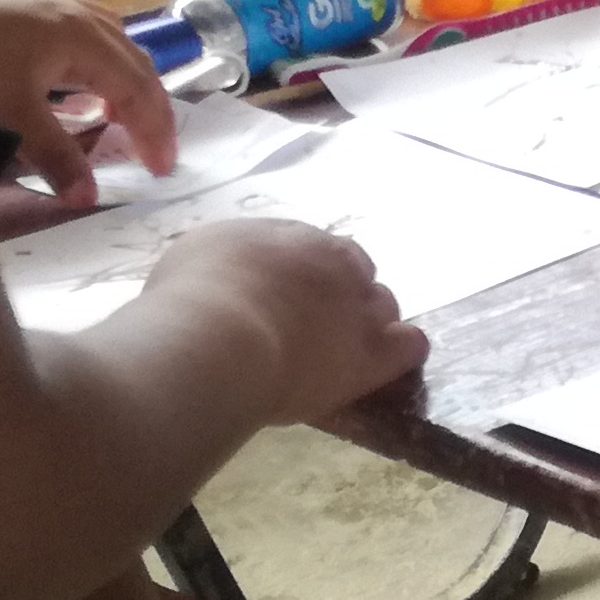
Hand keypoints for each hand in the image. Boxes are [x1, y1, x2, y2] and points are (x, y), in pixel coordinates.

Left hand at [0, 0, 178, 210]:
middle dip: (146, 106)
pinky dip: (86, 42)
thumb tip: (87, 198)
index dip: (153, 130)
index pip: (136, 89)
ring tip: (115, 109)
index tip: (162, 169)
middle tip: (151, 148)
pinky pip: (72, 16)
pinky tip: (69, 53)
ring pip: (105, 33)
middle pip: (131, 59)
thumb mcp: (12, 115)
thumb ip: (55, 156)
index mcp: (83, 38)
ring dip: (120, 72)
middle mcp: (75, 12)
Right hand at [132, 219, 425, 424]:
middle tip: (309, 325)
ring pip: (384, 304)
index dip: (303, 275)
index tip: (285, 296)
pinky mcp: (371, 354)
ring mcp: (358, 308)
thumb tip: (224, 276)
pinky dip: (403, 350)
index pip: (312, 249)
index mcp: (289, 237)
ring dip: (367, 322)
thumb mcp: (195, 259)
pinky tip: (389, 361)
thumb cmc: (190, 298)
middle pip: (353, 271)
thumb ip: (224, 264)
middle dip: (338, 293)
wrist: (216, 337)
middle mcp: (332, 262)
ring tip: (342, 350)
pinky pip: (410, 344)